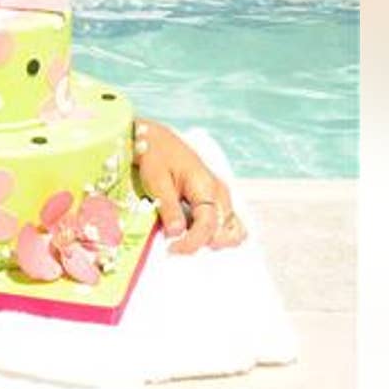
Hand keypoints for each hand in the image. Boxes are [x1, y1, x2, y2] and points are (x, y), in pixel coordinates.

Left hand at [133, 119, 247, 254]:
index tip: (172, 250)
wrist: (157, 139)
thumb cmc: (156, 157)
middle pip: (225, 231)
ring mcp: (221, 195)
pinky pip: (228, 223)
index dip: (192, 242)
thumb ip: (169, 208)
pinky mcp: (217, 199)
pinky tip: (194, 235)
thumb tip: (176, 234)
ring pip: (233, 229)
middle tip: (175, 246)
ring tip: (186, 241)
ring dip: (214, 241)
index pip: (208, 225)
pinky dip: (217, 234)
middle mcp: (220, 192)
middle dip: (202, 244)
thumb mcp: (157, 181)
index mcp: (205, 186)